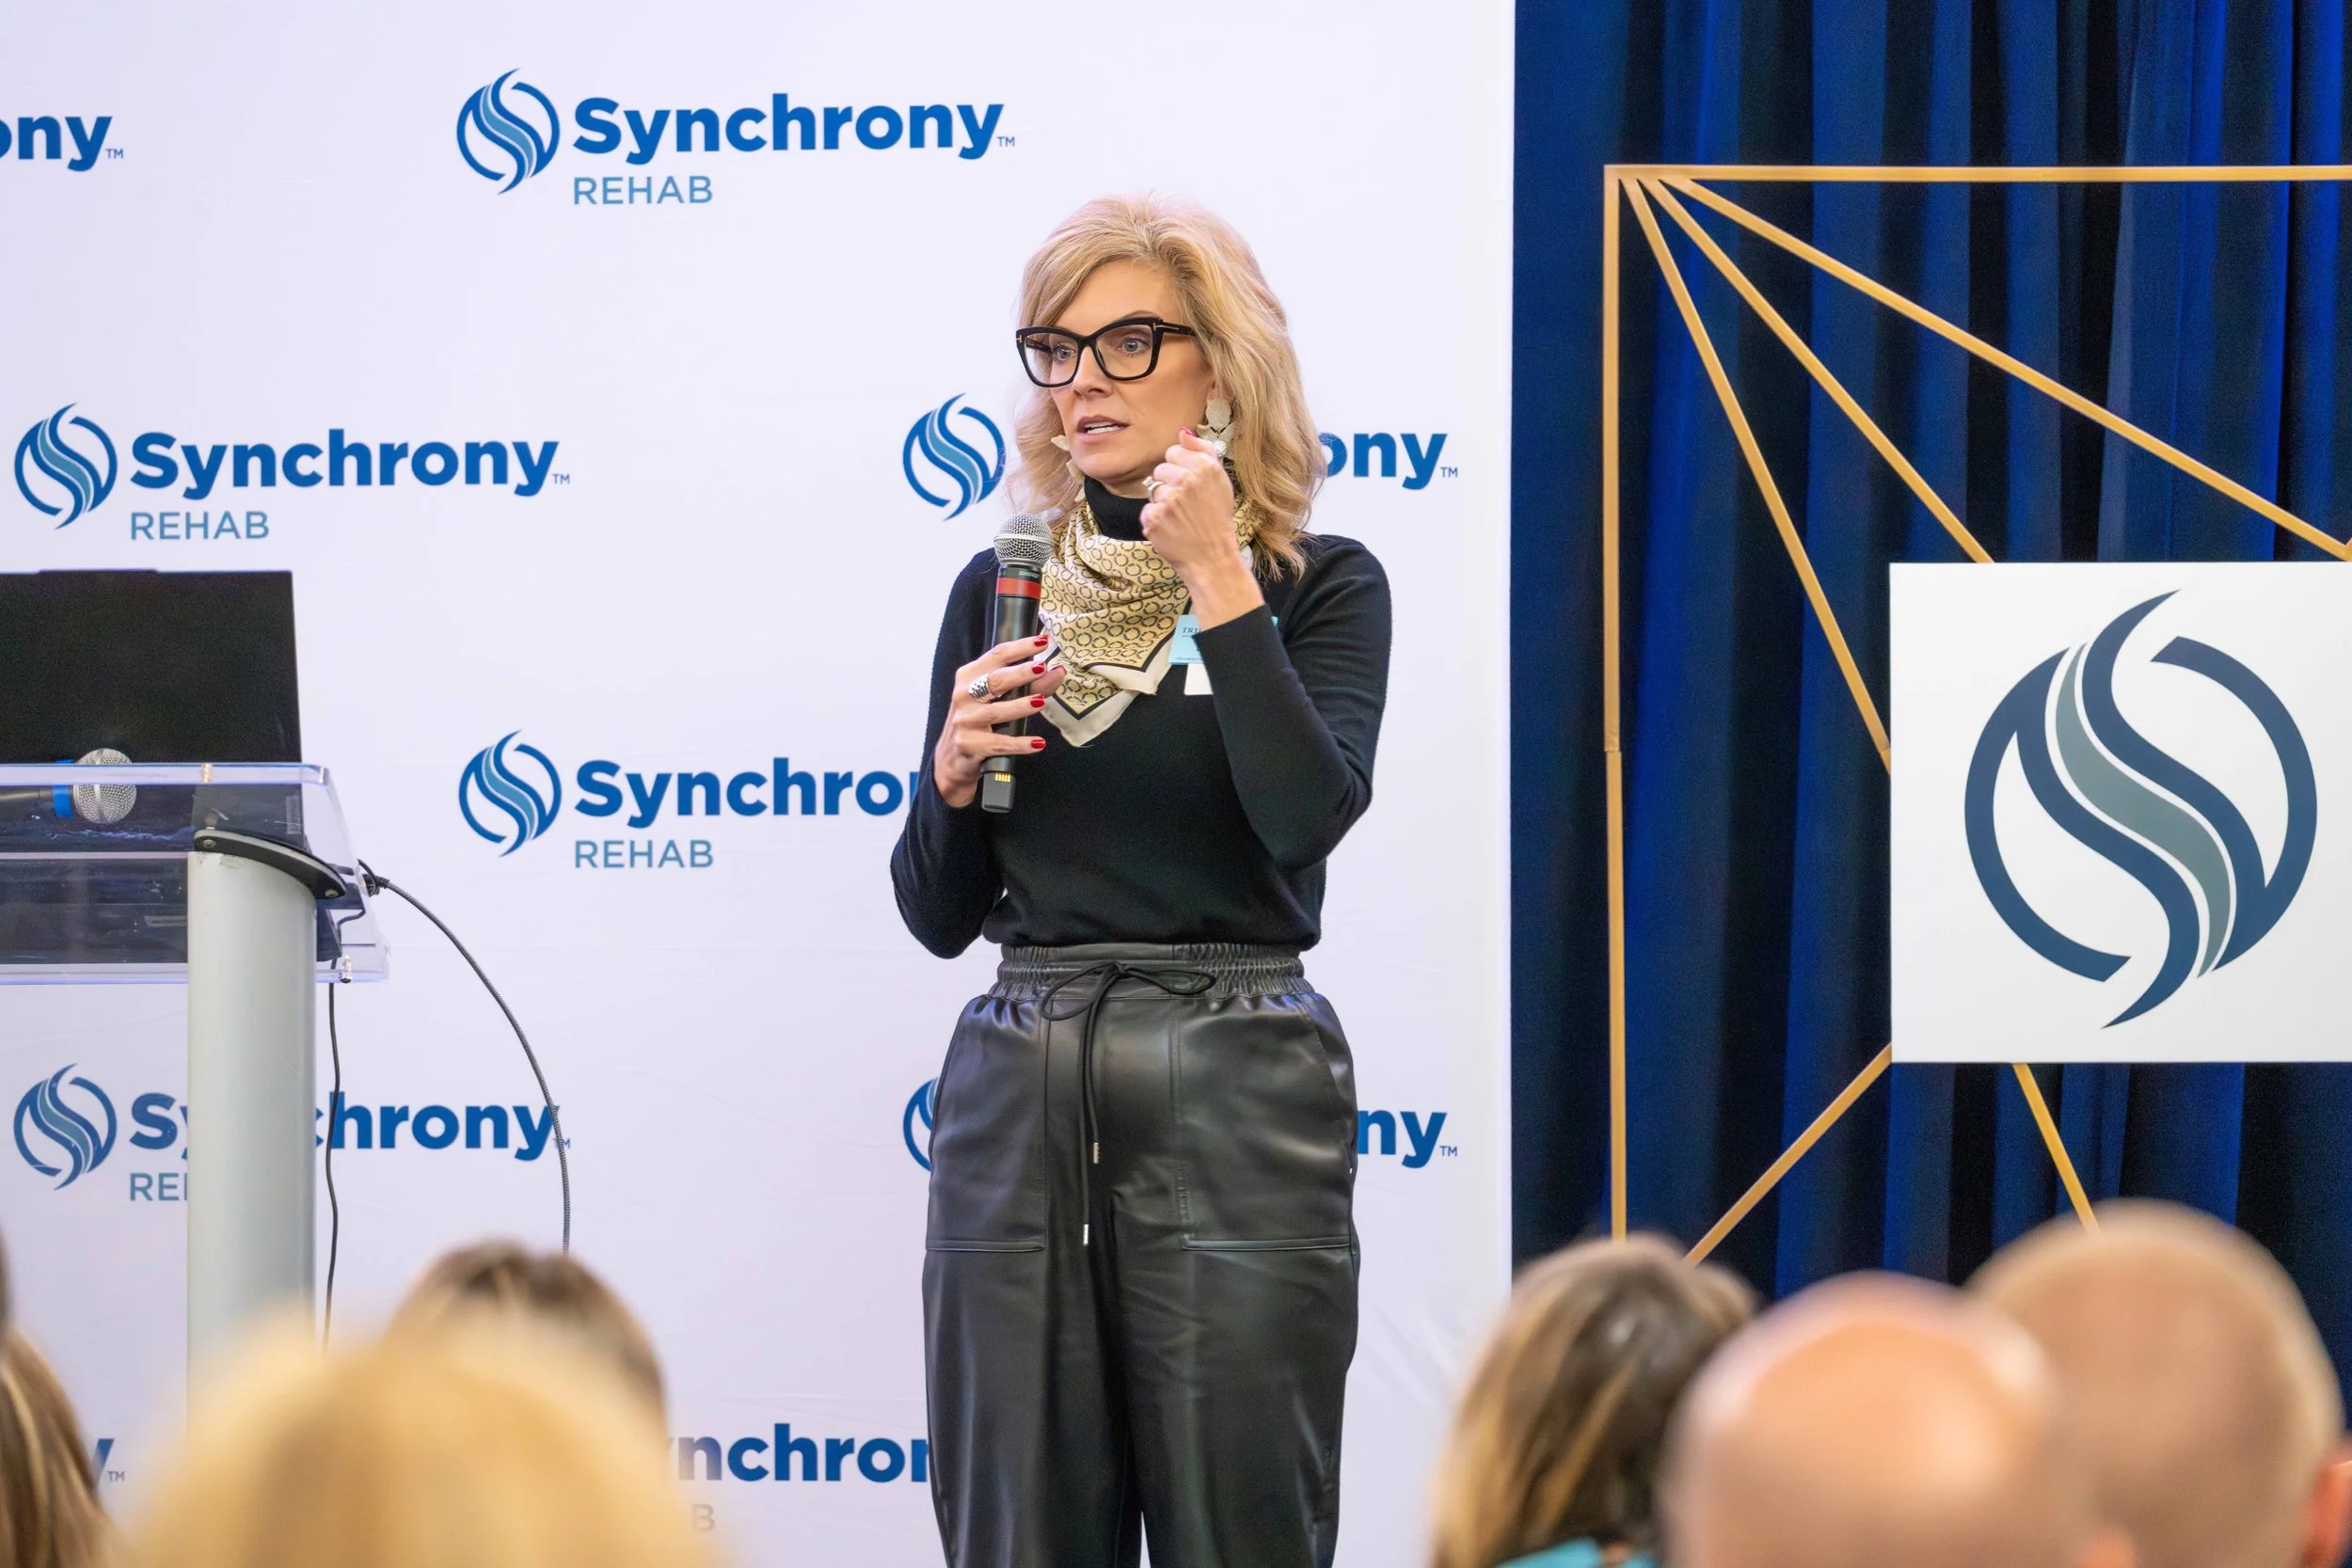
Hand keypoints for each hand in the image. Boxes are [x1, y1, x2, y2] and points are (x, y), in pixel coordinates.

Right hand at [932, 635, 1067, 807]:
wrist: (953, 758)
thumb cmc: (979, 722)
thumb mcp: (1000, 699)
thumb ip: (1031, 686)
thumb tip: (1058, 671)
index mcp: (969, 676)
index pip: (996, 655)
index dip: (1021, 647)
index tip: (1043, 641)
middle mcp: (963, 695)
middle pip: (994, 680)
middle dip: (1020, 673)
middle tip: (1042, 667)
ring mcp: (964, 721)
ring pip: (995, 711)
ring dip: (1020, 706)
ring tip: (1041, 702)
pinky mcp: (969, 744)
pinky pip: (999, 743)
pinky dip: (1020, 744)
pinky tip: (1038, 743)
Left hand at [1140, 428, 1263, 629]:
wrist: (1212, 557)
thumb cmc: (1216, 519)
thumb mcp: (1219, 480)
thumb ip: (1203, 451)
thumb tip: (1182, 432)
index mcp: (1204, 467)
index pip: (1173, 452)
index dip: (1180, 468)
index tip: (1190, 485)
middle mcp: (1186, 480)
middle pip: (1161, 469)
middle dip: (1170, 484)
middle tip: (1186, 505)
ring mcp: (1168, 499)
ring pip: (1153, 490)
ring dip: (1163, 504)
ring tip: (1180, 519)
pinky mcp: (1153, 518)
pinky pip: (1147, 510)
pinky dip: (1156, 521)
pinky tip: (1171, 529)